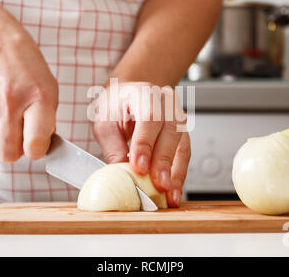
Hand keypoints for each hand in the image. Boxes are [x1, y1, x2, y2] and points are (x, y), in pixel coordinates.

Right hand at [0, 20, 57, 162]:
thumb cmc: (28, 67)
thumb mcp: (50, 89)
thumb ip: (47, 121)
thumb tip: (41, 148)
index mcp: (38, 99)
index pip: (34, 145)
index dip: (38, 151)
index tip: (40, 145)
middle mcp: (11, 104)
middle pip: (9, 154)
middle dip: (18, 151)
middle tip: (25, 135)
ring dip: (5, 141)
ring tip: (13, 120)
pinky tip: (0, 111)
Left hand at [91, 81, 190, 206]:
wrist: (127, 94)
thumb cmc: (115, 106)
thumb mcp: (104, 123)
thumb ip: (113, 147)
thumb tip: (121, 175)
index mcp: (143, 93)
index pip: (149, 117)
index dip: (145, 144)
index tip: (139, 167)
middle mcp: (165, 101)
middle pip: (170, 132)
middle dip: (163, 162)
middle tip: (157, 185)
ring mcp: (177, 116)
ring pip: (181, 144)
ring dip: (176, 173)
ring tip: (169, 195)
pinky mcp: (181, 131)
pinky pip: (184, 153)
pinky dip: (179, 173)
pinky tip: (174, 190)